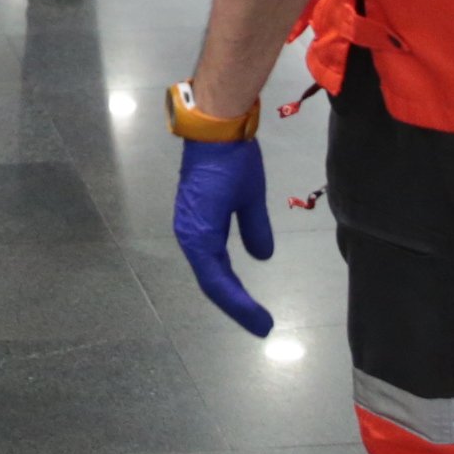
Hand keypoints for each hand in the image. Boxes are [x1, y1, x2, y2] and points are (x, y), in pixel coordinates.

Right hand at [171, 137, 274, 337]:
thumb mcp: (252, 198)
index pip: (220, 283)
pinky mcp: (192, 215)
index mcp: (200, 237)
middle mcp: (189, 236)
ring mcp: (188, 225)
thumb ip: (256, 230)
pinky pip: (206, 252)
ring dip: (227, 287)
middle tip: (261, 324)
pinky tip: (232, 272)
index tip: (264, 326)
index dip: (241, 307)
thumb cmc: (232, 162)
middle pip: (211, 280)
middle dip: (235, 303)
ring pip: (207, 267)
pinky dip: (220, 268)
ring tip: (248, 306)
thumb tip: (261, 257)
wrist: (211, 128)